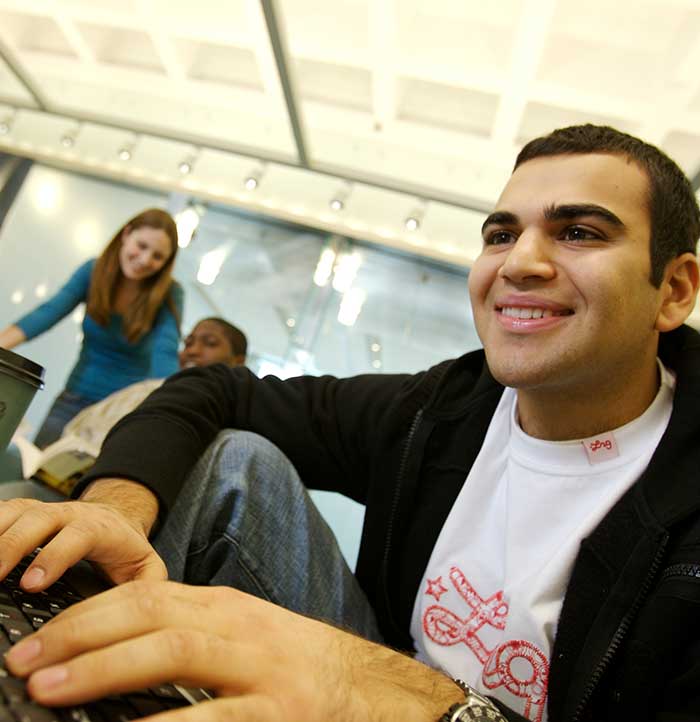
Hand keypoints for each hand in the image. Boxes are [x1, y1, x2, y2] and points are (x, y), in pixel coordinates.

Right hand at [0, 478, 165, 589]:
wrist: (115, 517)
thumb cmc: (124, 547)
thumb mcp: (145, 566)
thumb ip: (149, 584)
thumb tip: (143, 606)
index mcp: (100, 527)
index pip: (78, 535)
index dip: (53, 556)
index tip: (32, 584)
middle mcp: (68, 514)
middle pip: (37, 520)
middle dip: (12, 546)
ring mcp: (43, 511)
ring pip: (13, 513)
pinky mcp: (23, 513)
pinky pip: (0, 513)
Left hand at [6, 581, 463, 720]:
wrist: (378, 693)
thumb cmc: (302, 667)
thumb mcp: (247, 638)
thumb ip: (194, 638)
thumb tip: (123, 652)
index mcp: (228, 609)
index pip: (147, 597)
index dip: (88, 614)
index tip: (41, 636)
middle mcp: (240, 627)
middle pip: (151, 614)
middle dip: (81, 634)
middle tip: (26, 660)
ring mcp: (262, 670)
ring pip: (174, 651)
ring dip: (105, 669)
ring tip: (52, 687)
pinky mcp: (281, 714)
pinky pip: (214, 717)